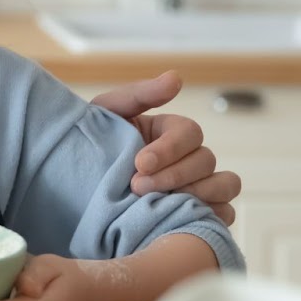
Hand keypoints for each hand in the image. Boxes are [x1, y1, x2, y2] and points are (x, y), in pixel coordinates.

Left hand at [90, 71, 241, 224]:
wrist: (74, 195)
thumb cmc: (89, 150)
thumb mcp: (105, 117)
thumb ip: (138, 95)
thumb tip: (176, 78)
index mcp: (169, 132)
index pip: (189, 133)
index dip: (170, 149)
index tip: (140, 163)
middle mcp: (189, 158)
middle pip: (206, 160)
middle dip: (174, 175)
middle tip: (137, 188)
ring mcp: (198, 187)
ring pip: (225, 185)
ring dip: (198, 194)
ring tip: (162, 206)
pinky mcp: (199, 216)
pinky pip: (224, 215)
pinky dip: (210, 217)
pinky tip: (178, 222)